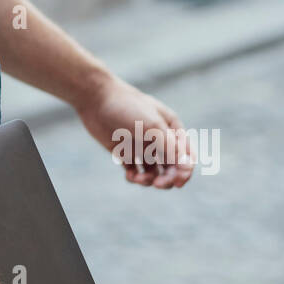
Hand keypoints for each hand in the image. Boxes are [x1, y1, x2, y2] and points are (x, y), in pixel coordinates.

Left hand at [74, 72, 193, 188]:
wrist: (97, 99)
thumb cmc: (128, 107)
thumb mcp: (152, 125)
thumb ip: (170, 147)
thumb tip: (186, 168)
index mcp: (172, 130)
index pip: (186, 157)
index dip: (185, 172)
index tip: (177, 183)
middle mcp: (160, 140)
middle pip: (171, 168)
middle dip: (167, 179)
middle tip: (157, 184)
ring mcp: (143, 147)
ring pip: (154, 173)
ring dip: (149, 180)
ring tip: (137, 177)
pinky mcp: (126, 152)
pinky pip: (136, 172)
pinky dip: (135, 177)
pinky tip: (129, 175)